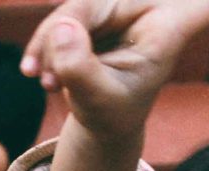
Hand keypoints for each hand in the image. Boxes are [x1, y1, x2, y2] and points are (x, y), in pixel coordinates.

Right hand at [21, 0, 208, 136]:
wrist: (103, 120)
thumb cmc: (113, 114)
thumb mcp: (98, 103)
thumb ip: (81, 69)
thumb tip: (61, 27)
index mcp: (169, 27)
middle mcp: (148, 8)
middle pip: (99, 0)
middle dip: (64, 32)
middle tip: (44, 77)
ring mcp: (119, 8)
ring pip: (75, 6)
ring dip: (49, 43)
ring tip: (44, 82)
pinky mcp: (95, 12)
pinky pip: (63, 17)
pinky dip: (45, 45)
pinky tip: (39, 73)